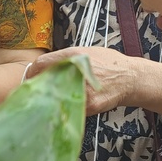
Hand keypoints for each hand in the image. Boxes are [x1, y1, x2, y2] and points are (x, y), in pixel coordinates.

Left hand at [26, 46, 140, 114]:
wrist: (131, 78)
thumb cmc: (108, 63)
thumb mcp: (86, 52)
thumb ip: (65, 58)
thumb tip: (44, 67)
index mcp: (74, 55)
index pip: (41, 64)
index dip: (32, 73)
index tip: (30, 79)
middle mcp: (76, 71)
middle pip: (44, 82)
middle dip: (39, 88)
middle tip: (36, 93)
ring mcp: (83, 89)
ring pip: (55, 98)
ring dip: (50, 101)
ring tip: (50, 101)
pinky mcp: (90, 105)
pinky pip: (69, 108)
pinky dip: (64, 108)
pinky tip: (64, 107)